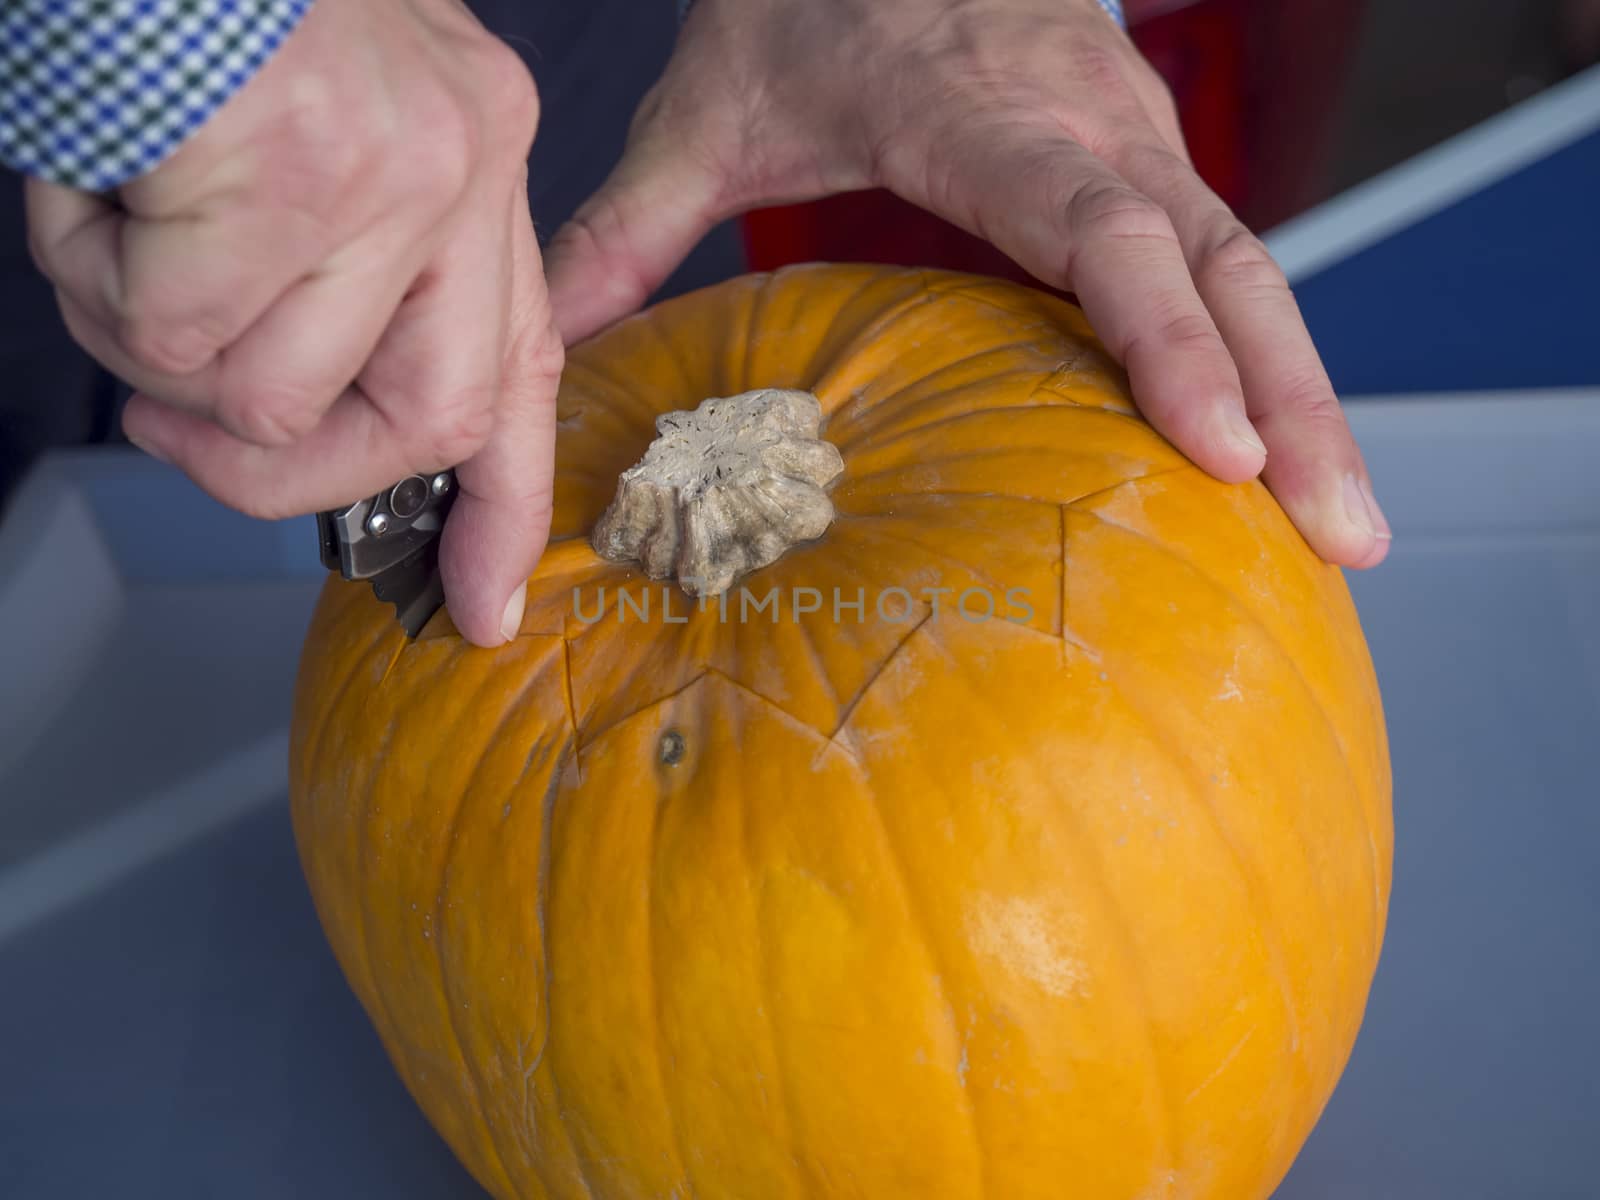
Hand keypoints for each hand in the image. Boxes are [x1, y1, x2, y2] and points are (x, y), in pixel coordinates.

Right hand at [25, 0, 562, 644]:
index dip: (502, 504)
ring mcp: (391, 166)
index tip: (479, 606)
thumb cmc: (194, 10)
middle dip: (284, 476)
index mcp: (475, 155)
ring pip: (277, 393)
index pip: (520, 369)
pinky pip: (176, 331)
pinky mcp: (295, 168)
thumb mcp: (312, 134)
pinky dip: (92, 282)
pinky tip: (84, 190)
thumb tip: (299, 424)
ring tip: (107, 239)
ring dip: (151, 350)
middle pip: (425, 421)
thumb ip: (341, 276)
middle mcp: (463, 159)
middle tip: (171, 433)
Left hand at [545, 0, 1391, 567]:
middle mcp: (1092, 131)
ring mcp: (1138, 145)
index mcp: (985, 117)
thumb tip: (555, 339)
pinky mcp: (1152, 166)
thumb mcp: (708, 106)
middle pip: (1222, 269)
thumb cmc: (809, 4)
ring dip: (1311, 397)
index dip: (1165, 337)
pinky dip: (1275, 361)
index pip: (1099, 232)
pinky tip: (1300, 458)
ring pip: (1255, 273)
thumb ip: (635, 221)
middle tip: (1340, 535)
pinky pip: (1233, 268)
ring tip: (1350, 529)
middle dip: (1293, 402)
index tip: (1217, 447)